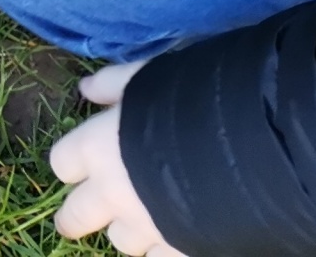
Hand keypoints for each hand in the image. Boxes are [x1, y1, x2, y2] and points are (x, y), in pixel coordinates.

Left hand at [50, 63, 190, 256]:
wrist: (252, 151)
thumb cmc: (193, 102)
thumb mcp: (149, 77)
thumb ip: (114, 83)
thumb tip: (87, 90)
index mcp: (97, 149)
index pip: (62, 163)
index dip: (72, 163)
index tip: (79, 164)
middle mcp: (113, 193)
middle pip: (76, 216)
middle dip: (74, 218)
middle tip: (73, 221)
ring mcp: (146, 228)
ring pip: (120, 242)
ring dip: (126, 230)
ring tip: (142, 217)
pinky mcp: (179, 251)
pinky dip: (162, 248)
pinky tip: (175, 233)